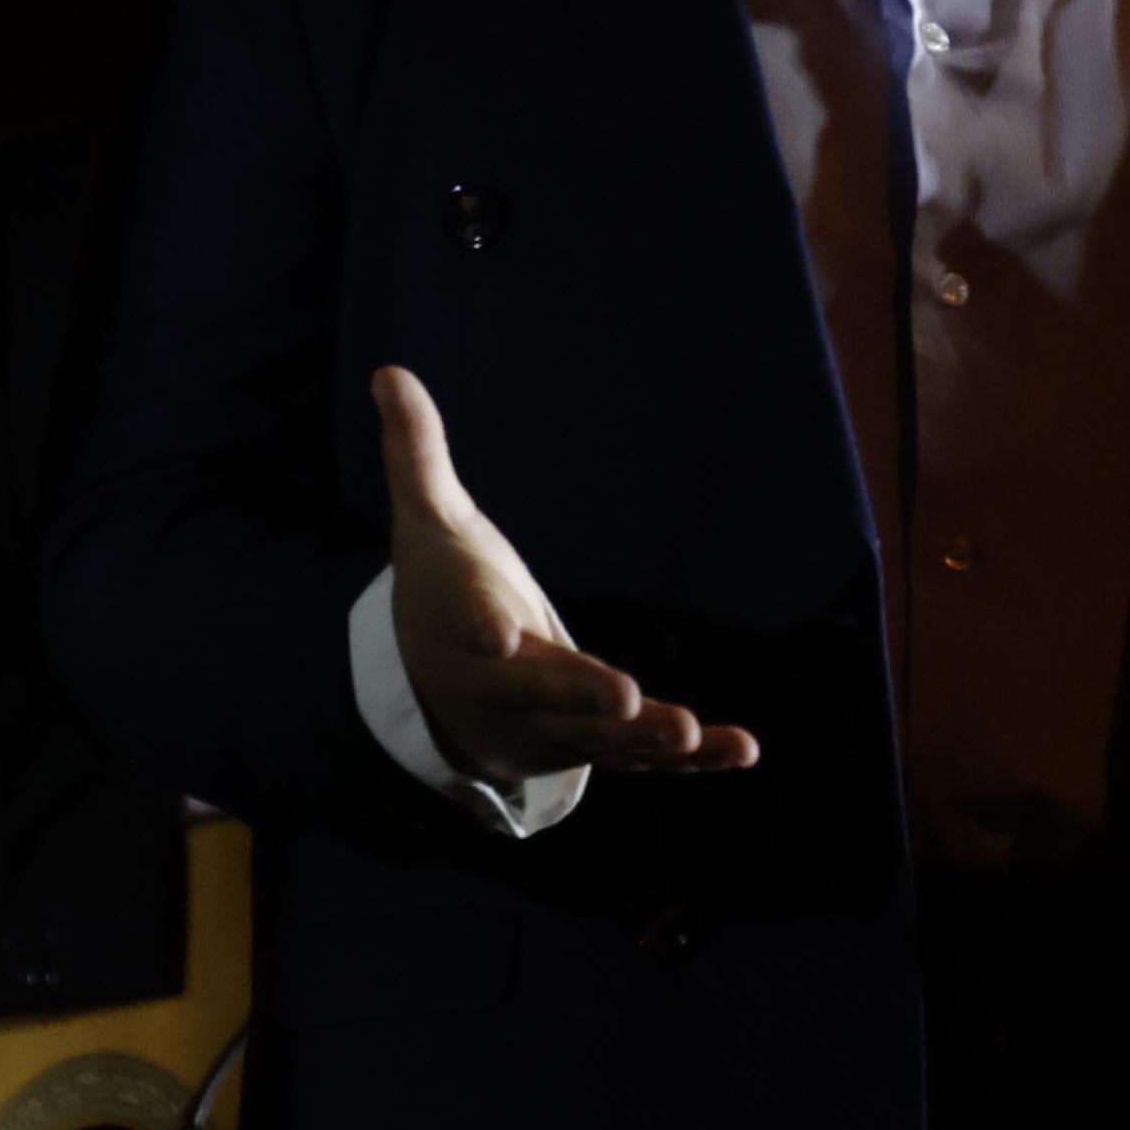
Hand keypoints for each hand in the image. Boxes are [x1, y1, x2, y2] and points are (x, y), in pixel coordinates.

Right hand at [372, 367, 757, 787]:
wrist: (439, 695)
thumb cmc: (445, 590)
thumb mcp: (428, 521)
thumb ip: (417, 452)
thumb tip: (388, 370)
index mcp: (471, 625)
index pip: (472, 621)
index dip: (483, 627)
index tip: (494, 634)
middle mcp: (511, 688)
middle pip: (549, 696)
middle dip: (585, 698)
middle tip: (626, 699)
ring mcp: (552, 726)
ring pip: (603, 739)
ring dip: (651, 738)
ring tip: (700, 734)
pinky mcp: (590, 745)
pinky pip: (641, 758)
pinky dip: (690, 760)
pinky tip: (742, 750)